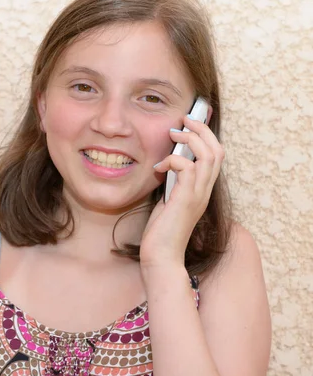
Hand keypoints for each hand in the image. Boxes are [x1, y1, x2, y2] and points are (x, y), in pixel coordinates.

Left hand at [139, 115, 224, 269]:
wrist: (161, 256)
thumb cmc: (161, 232)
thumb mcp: (167, 200)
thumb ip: (172, 184)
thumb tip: (164, 166)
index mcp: (201, 190)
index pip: (215, 156)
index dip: (205, 136)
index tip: (189, 124)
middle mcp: (204, 191)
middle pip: (217, 150)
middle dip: (202, 129)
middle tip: (183, 120)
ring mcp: (198, 195)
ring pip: (208, 156)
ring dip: (190, 139)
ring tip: (173, 134)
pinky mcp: (186, 199)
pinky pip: (187, 168)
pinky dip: (173, 160)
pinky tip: (158, 168)